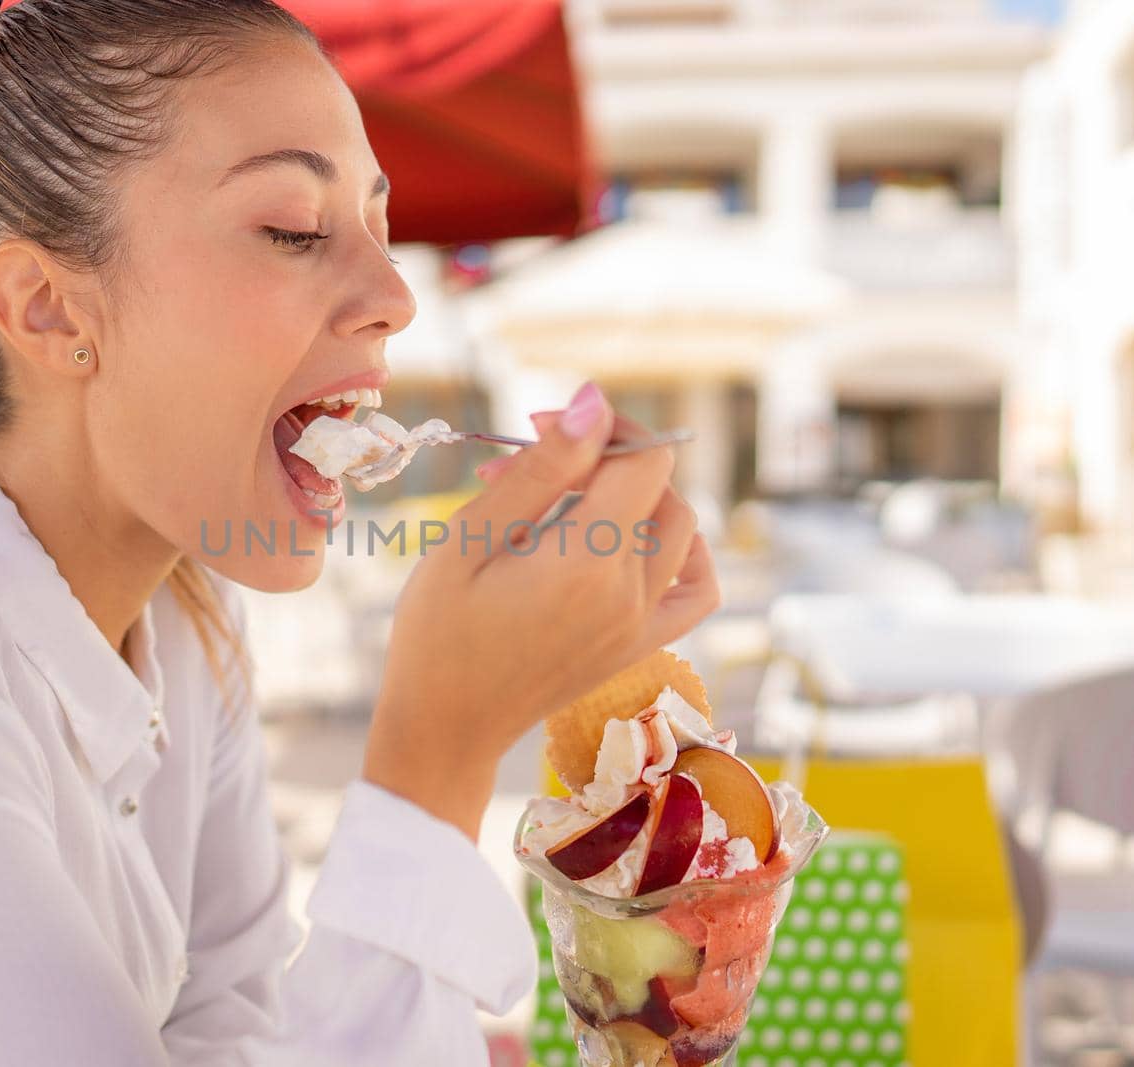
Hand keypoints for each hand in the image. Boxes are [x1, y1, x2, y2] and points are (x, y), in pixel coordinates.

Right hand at [362, 381, 720, 839]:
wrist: (446, 727)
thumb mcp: (469, 538)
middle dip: (603, 455)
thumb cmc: (438, 632)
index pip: (640, 457)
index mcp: (588, 560)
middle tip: (530, 465)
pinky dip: (686, 554)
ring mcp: (644, 624)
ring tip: (571, 500)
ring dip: (636, 495)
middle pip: (659, 485)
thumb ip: (539, 470)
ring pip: (680, 528)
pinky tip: (641, 541)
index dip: (596, 425)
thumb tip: (593, 403)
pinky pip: (696, 589)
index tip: (537, 428)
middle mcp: (632, 592)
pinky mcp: (642, 646)